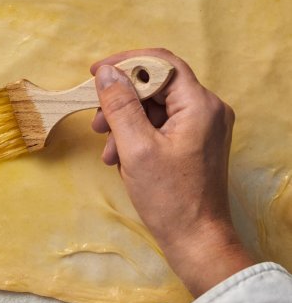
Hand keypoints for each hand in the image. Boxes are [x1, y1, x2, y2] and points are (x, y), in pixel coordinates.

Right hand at [90, 48, 254, 296]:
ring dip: (125, 121)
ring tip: (106, 148)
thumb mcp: (136, 147)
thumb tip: (106, 72)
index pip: (161, 63)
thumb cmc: (169, 197)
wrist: (196, 240)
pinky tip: (119, 157)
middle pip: (156, 85)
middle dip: (121, 100)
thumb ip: (119, 105)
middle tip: (97, 121)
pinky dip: (136, 134)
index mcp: (199, 104)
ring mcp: (203, 126)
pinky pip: (160, 124)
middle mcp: (207, 108)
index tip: (95, 73)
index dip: (125, 63)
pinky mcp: (195, 141)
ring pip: (154, 106)